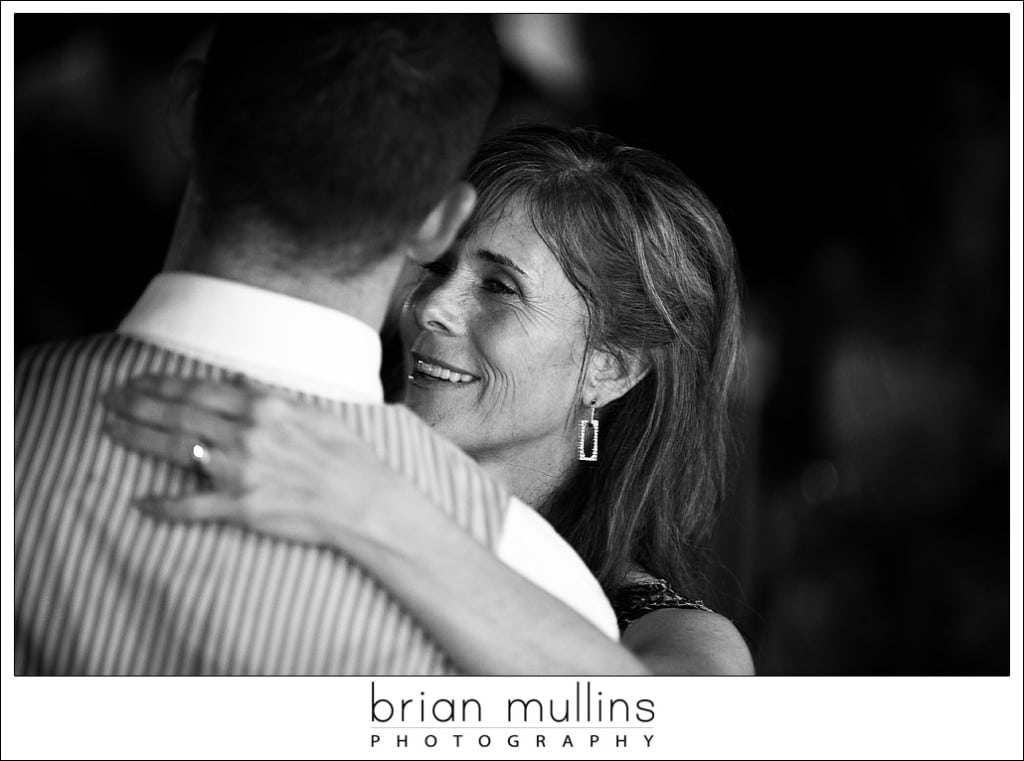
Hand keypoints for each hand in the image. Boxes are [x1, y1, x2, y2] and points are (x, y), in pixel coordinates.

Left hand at [101, 375, 395, 546]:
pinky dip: (163, 506)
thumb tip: (237, 380)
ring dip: (138, 439)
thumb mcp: (313, 413)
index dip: (161, 384)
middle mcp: (245, 435)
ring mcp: (240, 472)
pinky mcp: (240, 508)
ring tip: (111, 430)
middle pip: (178, 415)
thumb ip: (269, 396)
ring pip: (175, 451)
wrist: (363, 501)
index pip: (199, 390)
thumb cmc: (346, 455)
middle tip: (108, 399)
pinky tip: (140, 502)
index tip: (136, 380)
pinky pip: (191, 507)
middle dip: (137, 404)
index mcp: (263, 408)